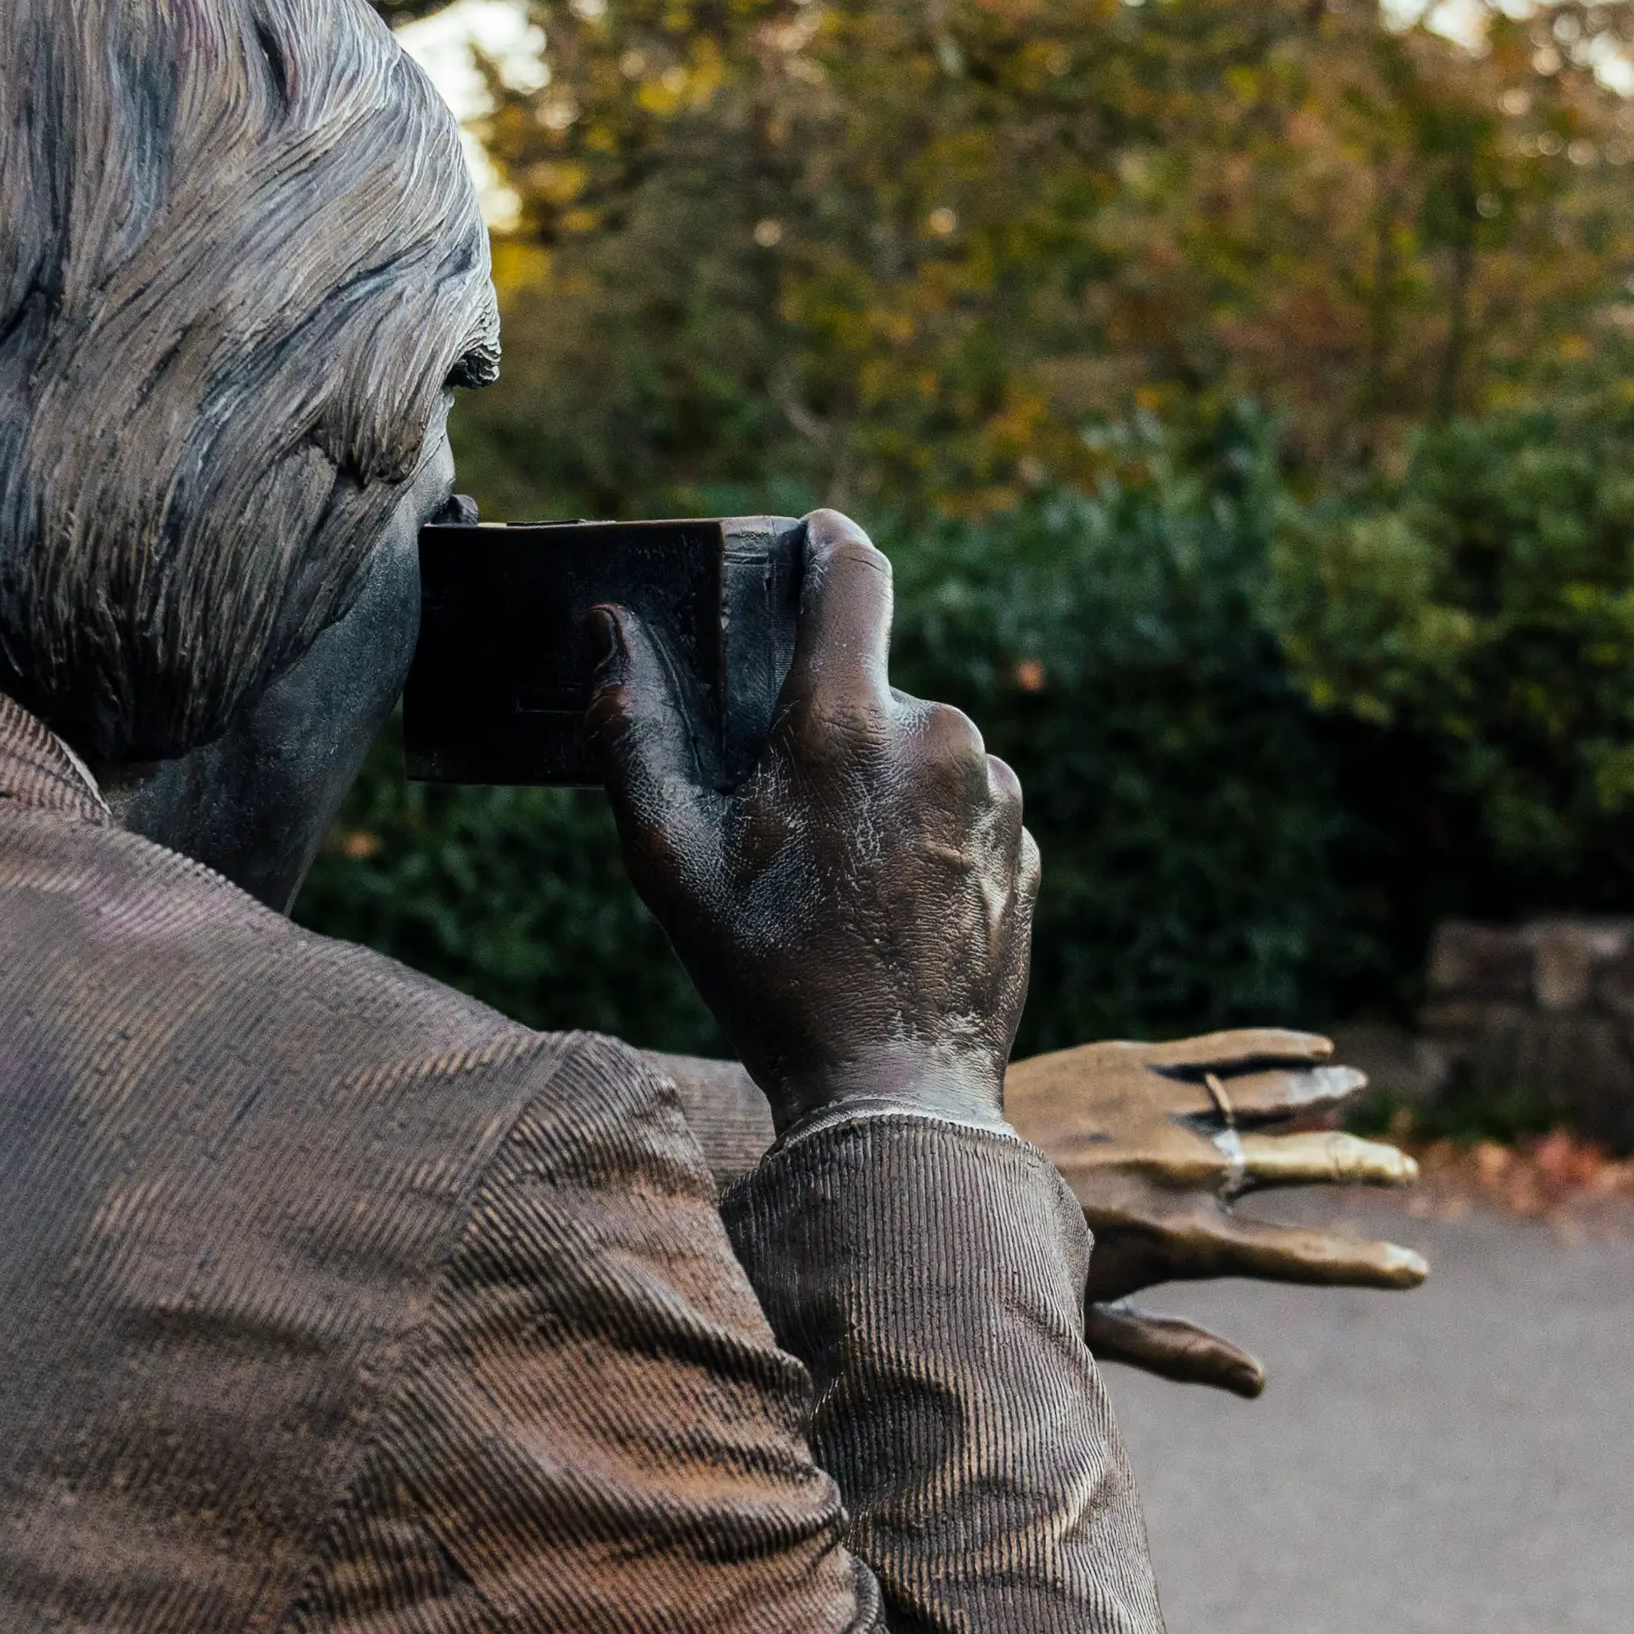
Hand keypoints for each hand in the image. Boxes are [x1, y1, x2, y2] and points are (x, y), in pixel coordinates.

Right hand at [593, 512, 1035, 1131]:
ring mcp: (993, 792)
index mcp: (846, 721)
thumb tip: (608, 635)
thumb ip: (631, 734)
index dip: (827, 543)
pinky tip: (888, 911)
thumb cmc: (769, 979)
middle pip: (871, 688)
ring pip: (919, 754)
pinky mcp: (1025, 846)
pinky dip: (924, 837)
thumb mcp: (668, 862)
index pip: (853, 574)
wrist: (894, 1094)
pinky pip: (962, 810)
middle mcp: (937, 735)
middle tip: (785, 815)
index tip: (811, 539)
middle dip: (827, 729)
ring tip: (838, 885)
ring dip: (879, 789)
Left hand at [1004, 1031, 1429, 1397]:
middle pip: (1301, 1163)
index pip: (1296, 1256)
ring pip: (1270, 1096)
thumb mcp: (1087, 1323)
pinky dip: (1276, 1047)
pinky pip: (1223, 1049)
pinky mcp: (1133, 1061)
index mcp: (1180, 1241)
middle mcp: (1186, 1171)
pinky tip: (1314, 1046)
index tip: (1413, 1268)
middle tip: (1403, 1165)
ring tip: (1363, 1089)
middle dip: (1361, 1163)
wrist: (929, 1156)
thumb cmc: (1002, 1260)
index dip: (1362, 1264)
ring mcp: (1163, 1109)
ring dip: (1325, 1093)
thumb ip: (1177, 1350)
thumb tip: (1258, 1382)